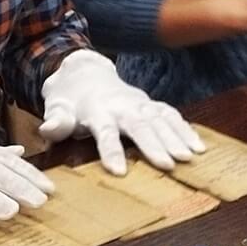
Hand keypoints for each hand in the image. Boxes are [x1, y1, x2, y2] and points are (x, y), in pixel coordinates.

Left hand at [37, 50, 204, 175]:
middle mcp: (122, 106)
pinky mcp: (150, 104)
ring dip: (176, 137)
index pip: (105, 132)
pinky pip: (171, 114)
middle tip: (169, 164)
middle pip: (139, 125)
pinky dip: (185, 129)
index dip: (112, 151)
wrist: (85, 74)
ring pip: (160, 119)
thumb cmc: (69, 101)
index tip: (119, 171)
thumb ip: (56, 121)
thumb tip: (48, 130)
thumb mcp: (57, 108)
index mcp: (97, 111)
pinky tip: (198, 146)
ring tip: (190, 157)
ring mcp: (139, 103)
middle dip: (155, 145)